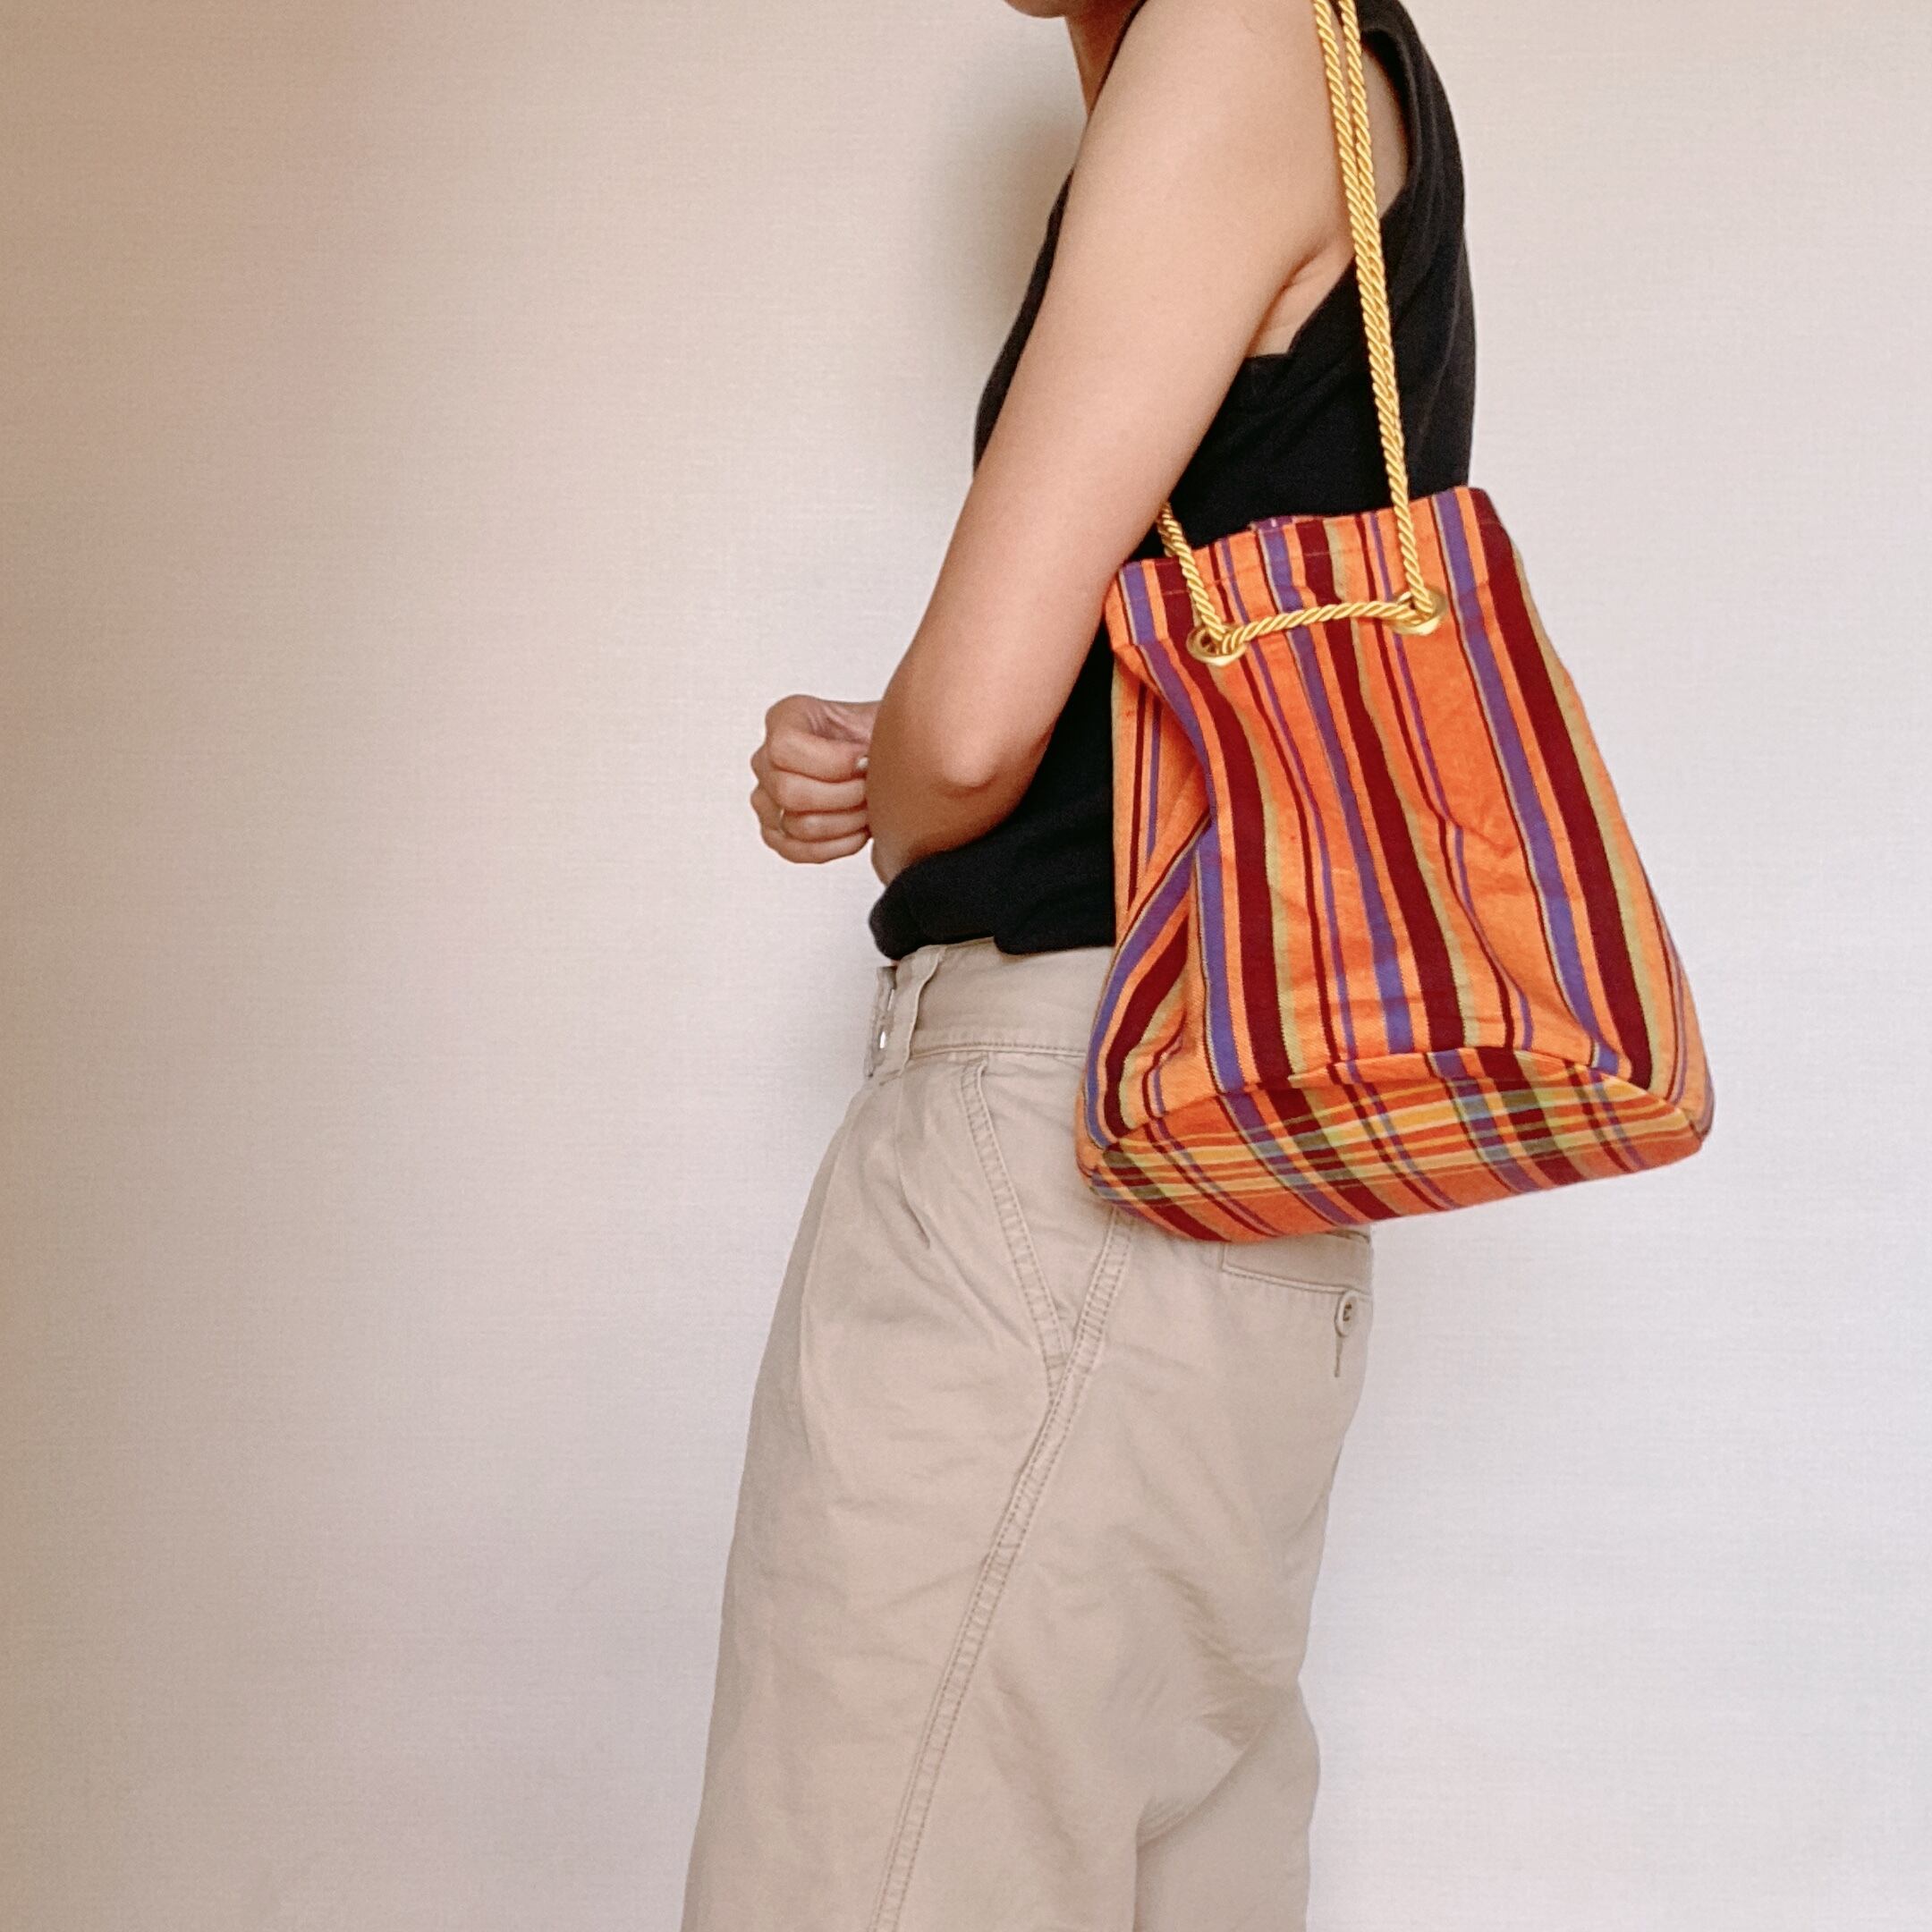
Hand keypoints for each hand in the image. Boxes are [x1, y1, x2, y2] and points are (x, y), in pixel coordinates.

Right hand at [750, 694, 876, 863]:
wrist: (881, 759)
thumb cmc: (877, 738)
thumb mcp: (884, 718)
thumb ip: (880, 727)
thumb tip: (874, 758)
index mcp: (786, 718)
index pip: (785, 747)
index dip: (832, 761)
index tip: (865, 760)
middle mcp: (766, 758)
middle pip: (789, 791)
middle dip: (844, 795)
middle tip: (871, 789)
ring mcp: (766, 798)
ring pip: (799, 825)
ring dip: (846, 821)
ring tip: (869, 808)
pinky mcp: (776, 832)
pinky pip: (799, 851)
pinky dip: (837, 845)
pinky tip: (858, 829)